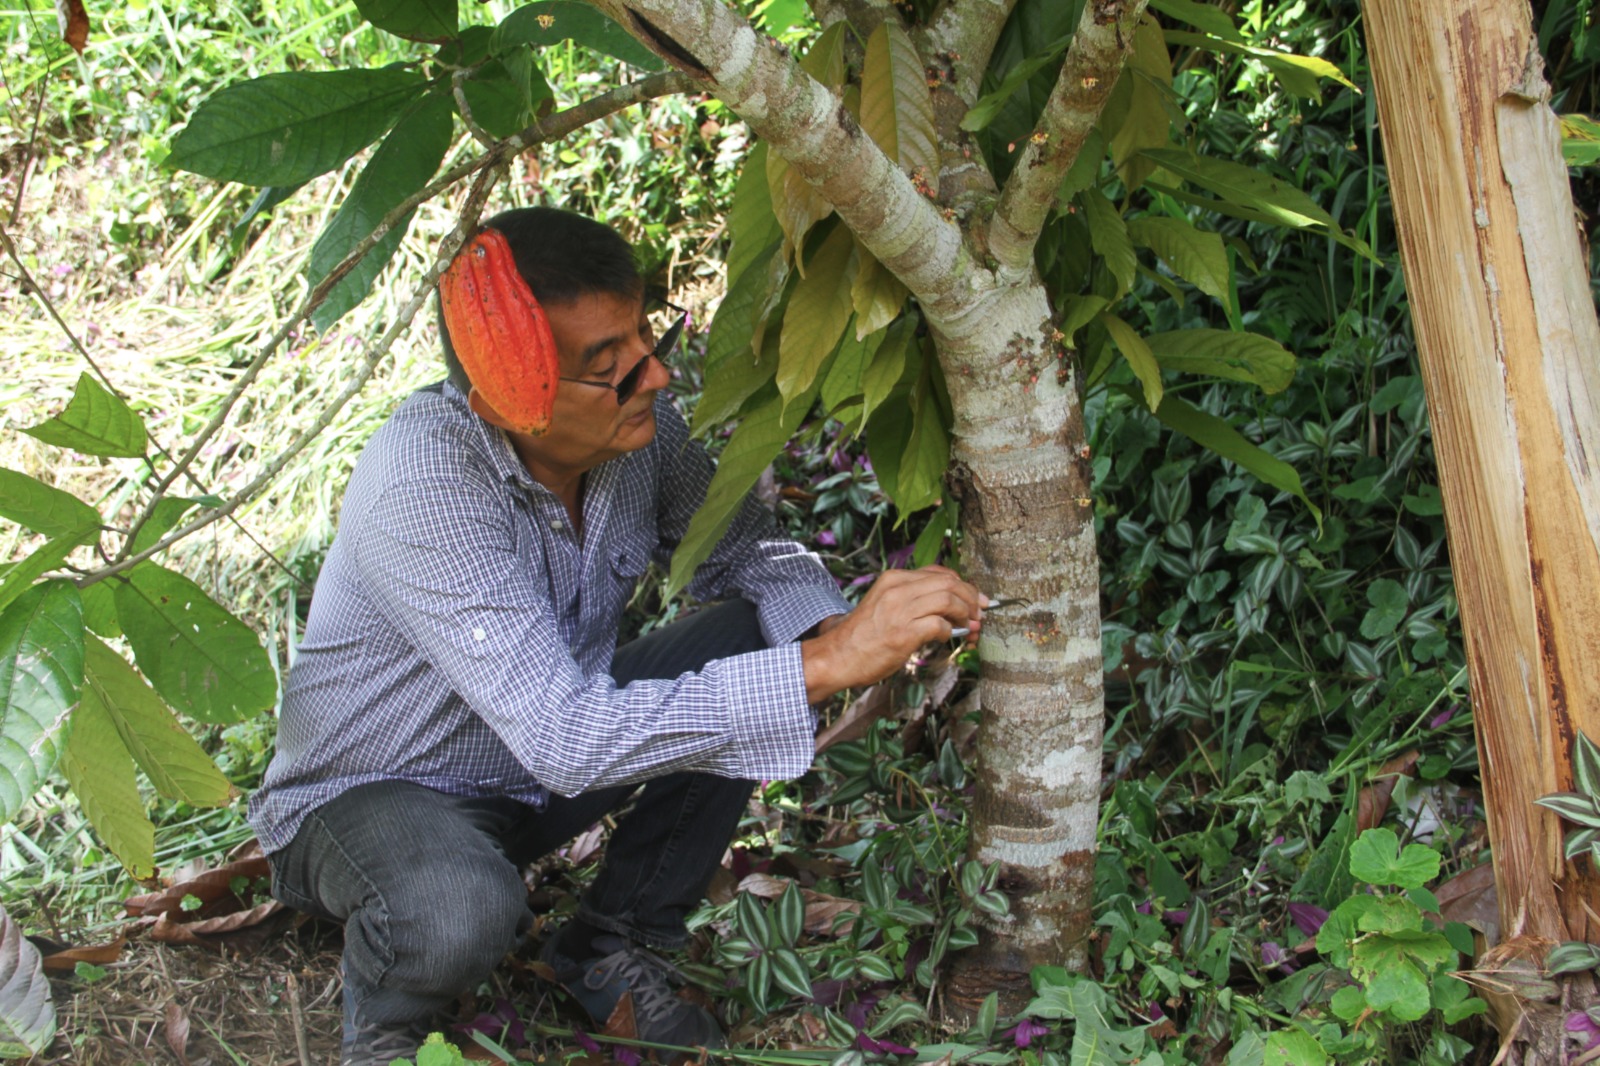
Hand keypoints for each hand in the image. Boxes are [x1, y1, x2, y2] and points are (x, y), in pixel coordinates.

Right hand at [801, 566, 981, 703]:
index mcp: (894, 578)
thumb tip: (948, 606)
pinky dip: (949, 631)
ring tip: (969, 628)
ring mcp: (900, 610)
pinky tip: (945, 638)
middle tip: (979, 615)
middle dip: (971, 598)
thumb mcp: (885, 604)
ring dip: (965, 614)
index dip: (963, 585)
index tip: (975, 600)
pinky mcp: (903, 633)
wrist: (838, 655)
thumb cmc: (863, 635)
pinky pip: (939, 624)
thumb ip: (912, 599)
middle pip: (949, 583)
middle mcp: (898, 589)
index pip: (940, 573)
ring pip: (948, 599)